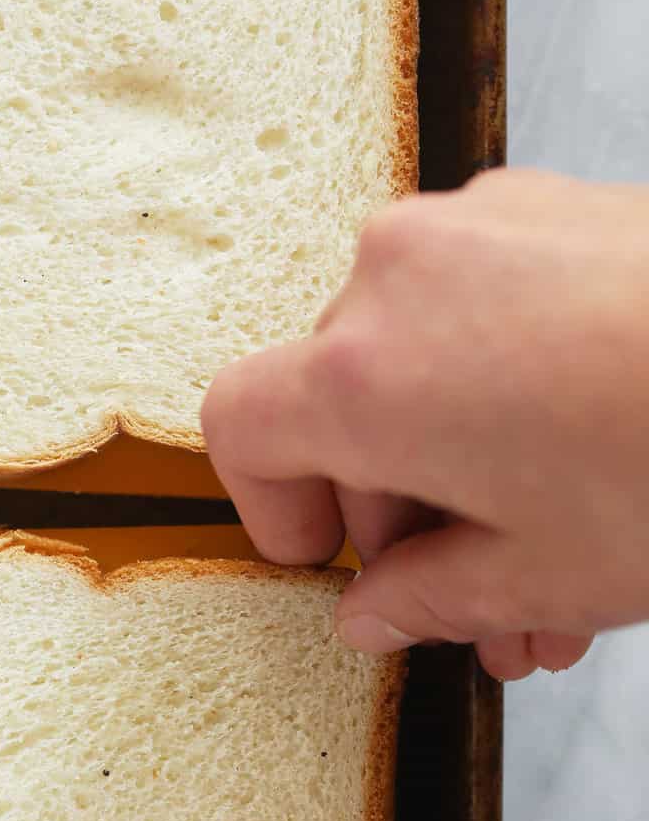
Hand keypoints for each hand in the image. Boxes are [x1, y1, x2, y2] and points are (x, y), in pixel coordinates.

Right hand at [202, 170, 648, 679]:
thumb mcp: (543, 572)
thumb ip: (429, 600)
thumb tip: (380, 613)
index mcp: (363, 376)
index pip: (242, 429)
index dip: (270, 509)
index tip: (327, 561)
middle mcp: (399, 279)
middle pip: (341, 407)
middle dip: (403, 522)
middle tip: (470, 604)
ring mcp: (480, 228)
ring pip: (422, 367)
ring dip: (465, 473)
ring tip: (548, 572)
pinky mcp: (550, 208)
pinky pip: (483, 313)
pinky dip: (507, 399)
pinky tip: (579, 479)